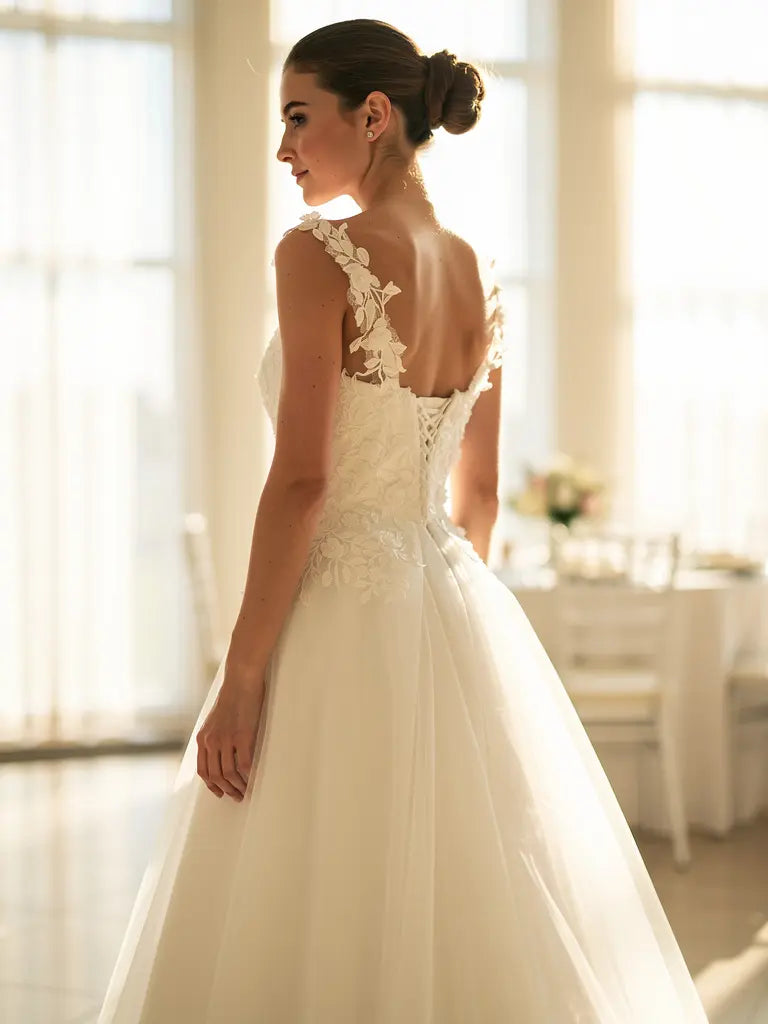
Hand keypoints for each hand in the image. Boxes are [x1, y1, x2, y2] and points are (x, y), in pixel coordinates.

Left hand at [195, 671, 265, 801]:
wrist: (241, 679)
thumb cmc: (233, 696)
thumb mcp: (216, 719)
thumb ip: (215, 736)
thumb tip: (221, 752)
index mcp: (203, 738)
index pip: (203, 770)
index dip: (211, 785)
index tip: (220, 792)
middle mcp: (211, 741)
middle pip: (215, 776)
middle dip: (226, 790)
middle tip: (237, 796)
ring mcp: (226, 739)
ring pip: (229, 773)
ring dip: (237, 786)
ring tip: (246, 791)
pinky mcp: (243, 736)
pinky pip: (244, 764)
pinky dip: (249, 776)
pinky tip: (254, 779)